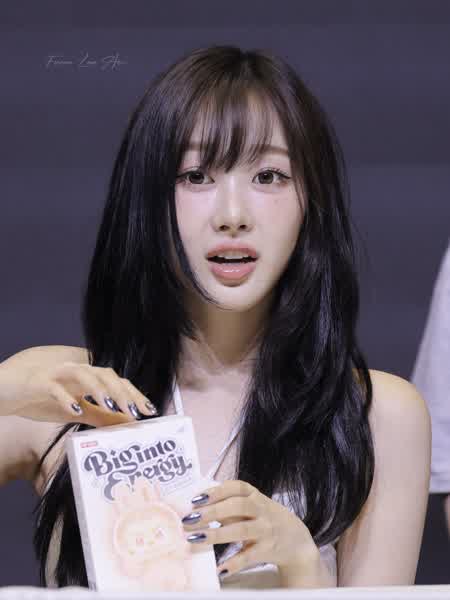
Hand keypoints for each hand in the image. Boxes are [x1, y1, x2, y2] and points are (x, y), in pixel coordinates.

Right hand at [8, 360, 157, 426]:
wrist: (8, 394)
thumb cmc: (43, 401)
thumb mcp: (78, 411)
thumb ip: (101, 416)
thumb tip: (126, 424)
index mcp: (88, 378)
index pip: (118, 382)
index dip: (135, 394)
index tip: (150, 411)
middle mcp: (77, 371)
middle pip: (106, 375)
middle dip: (123, 393)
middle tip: (136, 412)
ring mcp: (58, 374)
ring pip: (84, 375)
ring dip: (100, 391)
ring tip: (112, 408)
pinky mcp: (40, 381)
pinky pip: (55, 387)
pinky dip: (67, 398)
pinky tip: (76, 411)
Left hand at [181, 479, 319, 579]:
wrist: (297, 542)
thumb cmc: (266, 520)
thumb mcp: (253, 507)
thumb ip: (230, 505)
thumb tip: (199, 507)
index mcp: (256, 496)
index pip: (236, 487)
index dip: (216, 491)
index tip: (196, 499)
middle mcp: (262, 510)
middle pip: (237, 506)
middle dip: (212, 511)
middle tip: (190, 519)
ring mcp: (266, 530)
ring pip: (241, 530)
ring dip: (216, 534)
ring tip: (195, 539)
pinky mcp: (268, 550)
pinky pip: (249, 556)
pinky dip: (234, 563)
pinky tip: (219, 568)